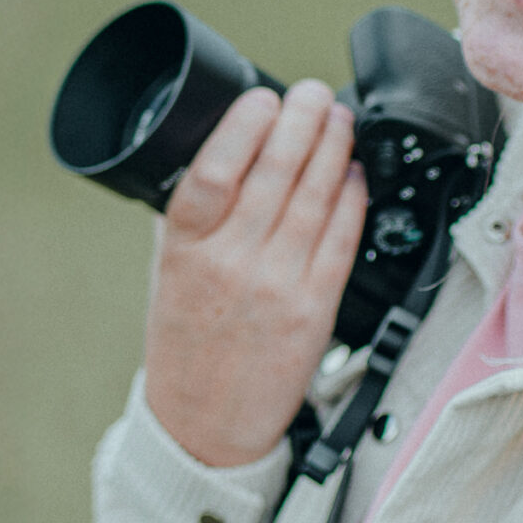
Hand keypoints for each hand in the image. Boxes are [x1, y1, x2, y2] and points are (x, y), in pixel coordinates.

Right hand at [142, 79, 367, 468]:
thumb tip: (222, 155)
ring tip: (340, 120)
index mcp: (185, 249)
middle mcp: (231, 263)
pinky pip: (342, 240)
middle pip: (275, 174)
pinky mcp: (316, 310)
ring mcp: (277, 286)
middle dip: (303, 121)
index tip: (264, 98)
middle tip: (315, 93)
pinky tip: (356, 174)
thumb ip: (191, 219)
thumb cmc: (185, 348)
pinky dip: (352, 200)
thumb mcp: (166, 275)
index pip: (215, 169)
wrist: (204, 429)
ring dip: (334, 150)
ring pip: (316, 199)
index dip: (245, 125)